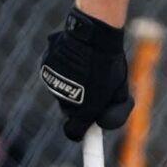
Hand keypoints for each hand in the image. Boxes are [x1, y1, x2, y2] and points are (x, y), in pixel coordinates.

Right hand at [39, 9, 132, 141]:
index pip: (74, 133)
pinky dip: (62, 69)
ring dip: (72, 83)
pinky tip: (74, 55)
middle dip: (80, 103)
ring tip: (85, 65)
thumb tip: (103, 124)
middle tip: (93, 87)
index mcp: (83, 110)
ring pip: (62, 90)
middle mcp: (64, 100)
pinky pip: (54, 74)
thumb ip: (115, 112)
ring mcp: (52, 83)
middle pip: (69, 110)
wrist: (93, 33)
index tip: (86, 130)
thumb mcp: (120, 90)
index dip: (81, 132)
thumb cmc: (109, 62)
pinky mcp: (45, 67)